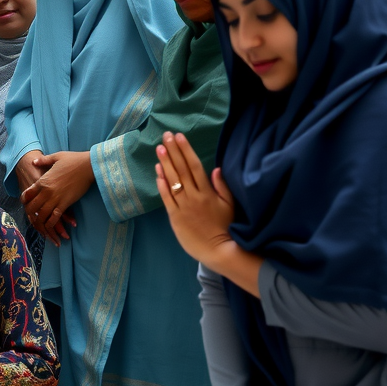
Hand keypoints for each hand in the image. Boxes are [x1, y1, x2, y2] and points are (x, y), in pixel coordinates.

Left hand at [20, 150, 86, 244]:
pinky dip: (51, 223)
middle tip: (31, 217)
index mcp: (42, 181)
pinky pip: (55, 217)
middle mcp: (46, 191)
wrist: (88, 166)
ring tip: (39, 226)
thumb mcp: (55, 157)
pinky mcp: (65, 204)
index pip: (27, 194)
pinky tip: (50, 226)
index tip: (25, 204)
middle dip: (30, 214)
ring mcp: (56, 198)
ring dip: (40, 222)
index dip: (24, 200)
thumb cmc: (73, 160)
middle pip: (32, 207)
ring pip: (42, 215)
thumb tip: (34, 162)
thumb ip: (43, 160)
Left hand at [155, 132, 234, 262]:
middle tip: (165, 135)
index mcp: (208, 192)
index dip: (186, 150)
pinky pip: (166, 197)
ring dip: (165, 164)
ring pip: (172, 181)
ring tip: (159, 148)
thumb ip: (222, 186)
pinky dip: (161, 184)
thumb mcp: (229, 205)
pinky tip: (157, 172)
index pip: (195, 166)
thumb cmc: (225, 227)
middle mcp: (194, 196)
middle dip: (173, 151)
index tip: (179, 137)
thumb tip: (216, 168)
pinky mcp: (174, 216)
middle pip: (182, 170)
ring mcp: (183, 206)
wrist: (217, 250)